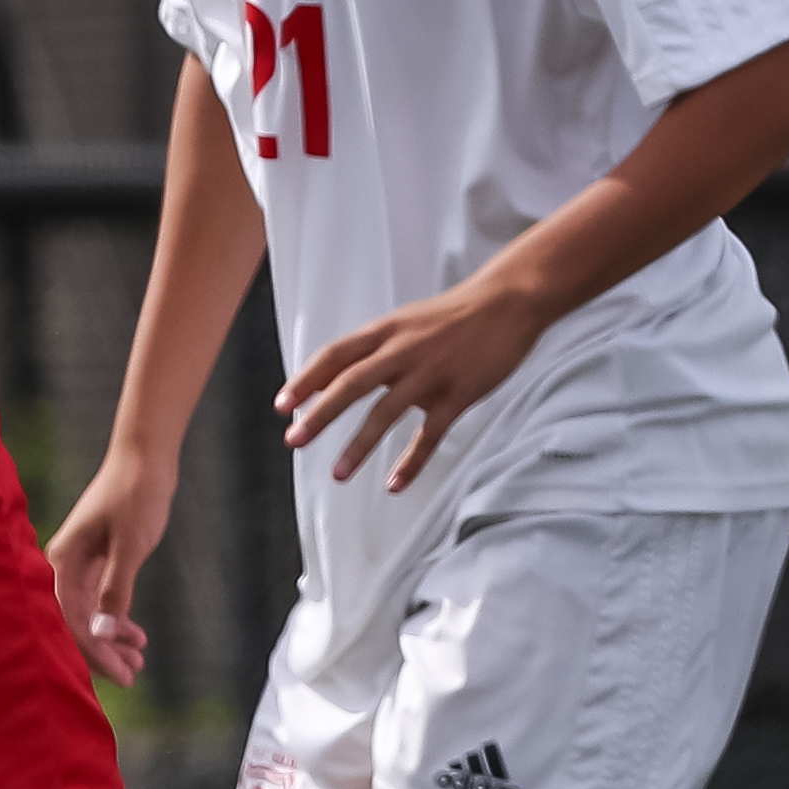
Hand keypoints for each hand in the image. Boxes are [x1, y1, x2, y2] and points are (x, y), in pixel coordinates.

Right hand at [46, 458, 172, 685]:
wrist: (145, 457)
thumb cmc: (135, 495)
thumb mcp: (130, 546)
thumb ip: (115, 589)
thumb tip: (103, 631)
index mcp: (62, 561)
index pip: (70, 618)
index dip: (94, 650)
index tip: (122, 674)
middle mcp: (64, 564)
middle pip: (76, 620)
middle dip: (102, 651)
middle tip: (132, 676)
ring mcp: (81, 562)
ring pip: (89, 612)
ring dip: (112, 637)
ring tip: (139, 660)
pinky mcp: (98, 558)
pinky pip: (100, 598)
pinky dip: (117, 618)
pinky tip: (136, 635)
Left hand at [276, 276, 551, 490]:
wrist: (507, 303)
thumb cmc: (450, 317)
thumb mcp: (402, 323)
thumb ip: (368, 351)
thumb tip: (327, 380)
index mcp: (384, 331)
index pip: (334, 355)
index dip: (305, 381)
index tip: (281, 407)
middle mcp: (402, 351)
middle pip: (351, 384)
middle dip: (320, 415)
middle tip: (294, 441)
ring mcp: (431, 374)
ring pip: (386, 412)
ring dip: (359, 446)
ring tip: (338, 474)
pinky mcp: (459, 394)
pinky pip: (430, 434)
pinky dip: (412, 462)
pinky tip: (395, 484)